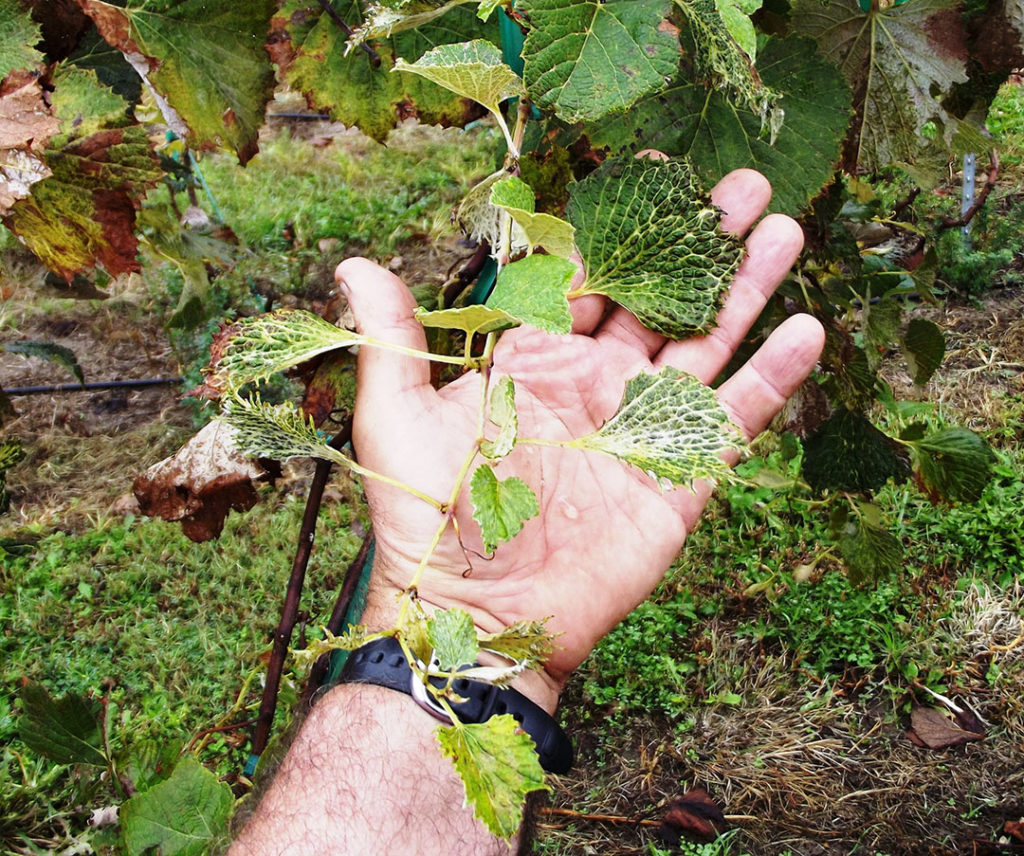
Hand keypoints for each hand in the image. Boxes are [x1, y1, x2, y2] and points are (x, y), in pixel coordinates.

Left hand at [335, 169, 823, 712]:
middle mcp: (595, 383)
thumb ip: (392, 339)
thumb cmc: (427, 521)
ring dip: (747, 288)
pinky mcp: (679, 479)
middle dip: (700, 241)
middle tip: (743, 183)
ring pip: (707, 342)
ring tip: (785, 229)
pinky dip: (773, 378)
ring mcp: (640, 427)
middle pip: (660, 296)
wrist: (478, 616)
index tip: (652, 171)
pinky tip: (808, 329)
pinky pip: (734, 419)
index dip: (618, 225)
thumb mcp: (398, 420)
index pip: (586, 277)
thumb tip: (352, 261)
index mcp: (535, 359)